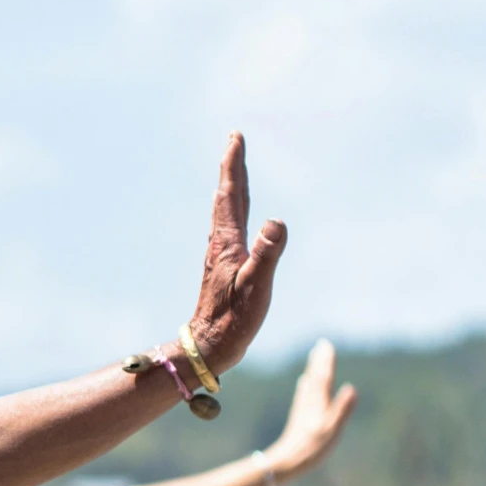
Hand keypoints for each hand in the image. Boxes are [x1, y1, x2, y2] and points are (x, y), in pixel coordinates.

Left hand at [185, 134, 287, 374]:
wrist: (209, 347)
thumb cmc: (234, 320)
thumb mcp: (257, 287)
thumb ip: (267, 254)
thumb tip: (276, 222)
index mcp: (227, 243)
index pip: (232, 196)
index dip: (234, 166)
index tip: (235, 138)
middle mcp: (220, 244)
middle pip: (228, 197)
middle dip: (233, 168)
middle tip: (234, 140)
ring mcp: (220, 255)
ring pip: (227, 212)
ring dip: (232, 187)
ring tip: (235, 170)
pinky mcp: (223, 267)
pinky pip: (230, 228)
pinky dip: (234, 211)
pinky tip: (235, 216)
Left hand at [263, 340, 358, 480]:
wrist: (288, 462)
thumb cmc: (312, 448)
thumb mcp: (332, 430)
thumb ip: (342, 410)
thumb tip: (352, 388)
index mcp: (318, 404)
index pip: (323, 378)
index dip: (325, 361)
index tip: (326, 344)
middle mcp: (310, 404)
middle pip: (315, 378)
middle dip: (319, 362)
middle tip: (321, 345)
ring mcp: (304, 410)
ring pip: (309, 385)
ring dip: (313, 371)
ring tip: (314, 359)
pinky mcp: (300, 418)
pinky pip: (304, 395)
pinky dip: (307, 385)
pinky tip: (304, 383)